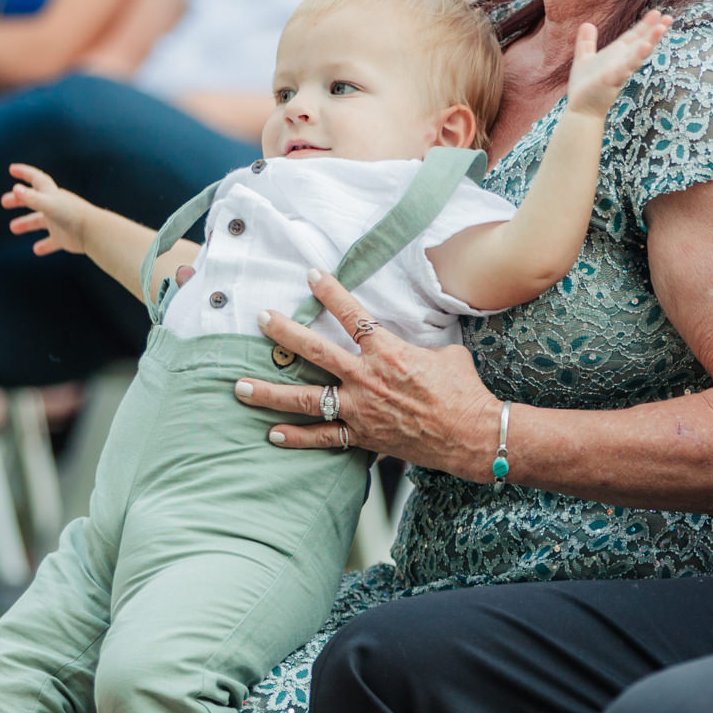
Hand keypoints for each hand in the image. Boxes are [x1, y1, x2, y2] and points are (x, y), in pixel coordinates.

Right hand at [1, 163, 92, 255]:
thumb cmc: (72, 215)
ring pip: (40, 221)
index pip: (36, 179)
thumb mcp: (49, 204)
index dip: (24, 172)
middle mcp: (56, 206)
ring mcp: (60, 222)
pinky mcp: (65, 237)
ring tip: (13, 227)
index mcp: (52, 194)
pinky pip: (52, 241)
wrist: (94, 232)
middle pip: (34, 199)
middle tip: (4, 202)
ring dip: (26, 223)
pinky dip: (44, 245)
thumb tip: (16, 189)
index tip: (12, 169)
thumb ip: (32, 198)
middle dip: (19, 199)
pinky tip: (36, 250)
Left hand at [237, 269, 501, 476]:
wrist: (471, 434)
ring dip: (270, 393)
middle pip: (315, 351)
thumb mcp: (444, 353)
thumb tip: (409, 339)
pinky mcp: (363, 437)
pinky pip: (323, 438)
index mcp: (389, 352)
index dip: (330, 292)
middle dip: (285, 334)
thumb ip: (416, 345)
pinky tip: (272, 434)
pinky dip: (297, 438)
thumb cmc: (463, 390)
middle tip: (261, 320)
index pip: (353, 315)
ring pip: (305, 399)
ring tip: (240, 388)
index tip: (310, 275)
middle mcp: (367, 379)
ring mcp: (361, 410)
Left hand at [565, 10, 672, 117]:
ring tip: (661, 28)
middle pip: (641, 42)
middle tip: (669, 17)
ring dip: (650, 41)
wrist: (581, 109)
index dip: (644, 24)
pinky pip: (626, 66)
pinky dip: (635, 57)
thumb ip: (586, 42)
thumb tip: (588, 23)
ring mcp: (620, 70)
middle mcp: (621, 61)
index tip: (657, 12)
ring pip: (638, 53)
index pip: (633, 36)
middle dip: (654, 30)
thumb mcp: (584, 58)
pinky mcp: (613, 79)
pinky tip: (644, 47)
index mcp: (616, 54)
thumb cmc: (584, 87)